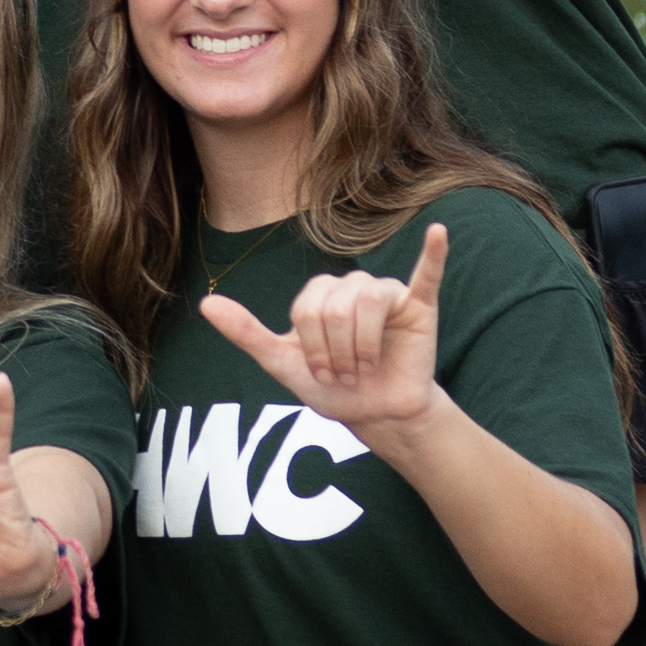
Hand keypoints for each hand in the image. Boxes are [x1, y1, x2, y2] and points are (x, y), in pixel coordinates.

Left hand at [204, 222, 450, 435]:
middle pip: (335, 307)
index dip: (312, 348)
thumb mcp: (282, 363)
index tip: (321, 372)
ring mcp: (387, 292)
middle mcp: (353, 285)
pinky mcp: (419, 306)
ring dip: (363, 348)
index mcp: (320, 293)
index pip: (307, 308)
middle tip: (348, 374)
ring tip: (367, 368)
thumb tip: (205, 304)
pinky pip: (426, 274)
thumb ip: (246, 333)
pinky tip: (439, 232)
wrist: (377, 413)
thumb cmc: (332, 387)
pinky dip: (434, 253)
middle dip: (336, 352)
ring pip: (367, 304)